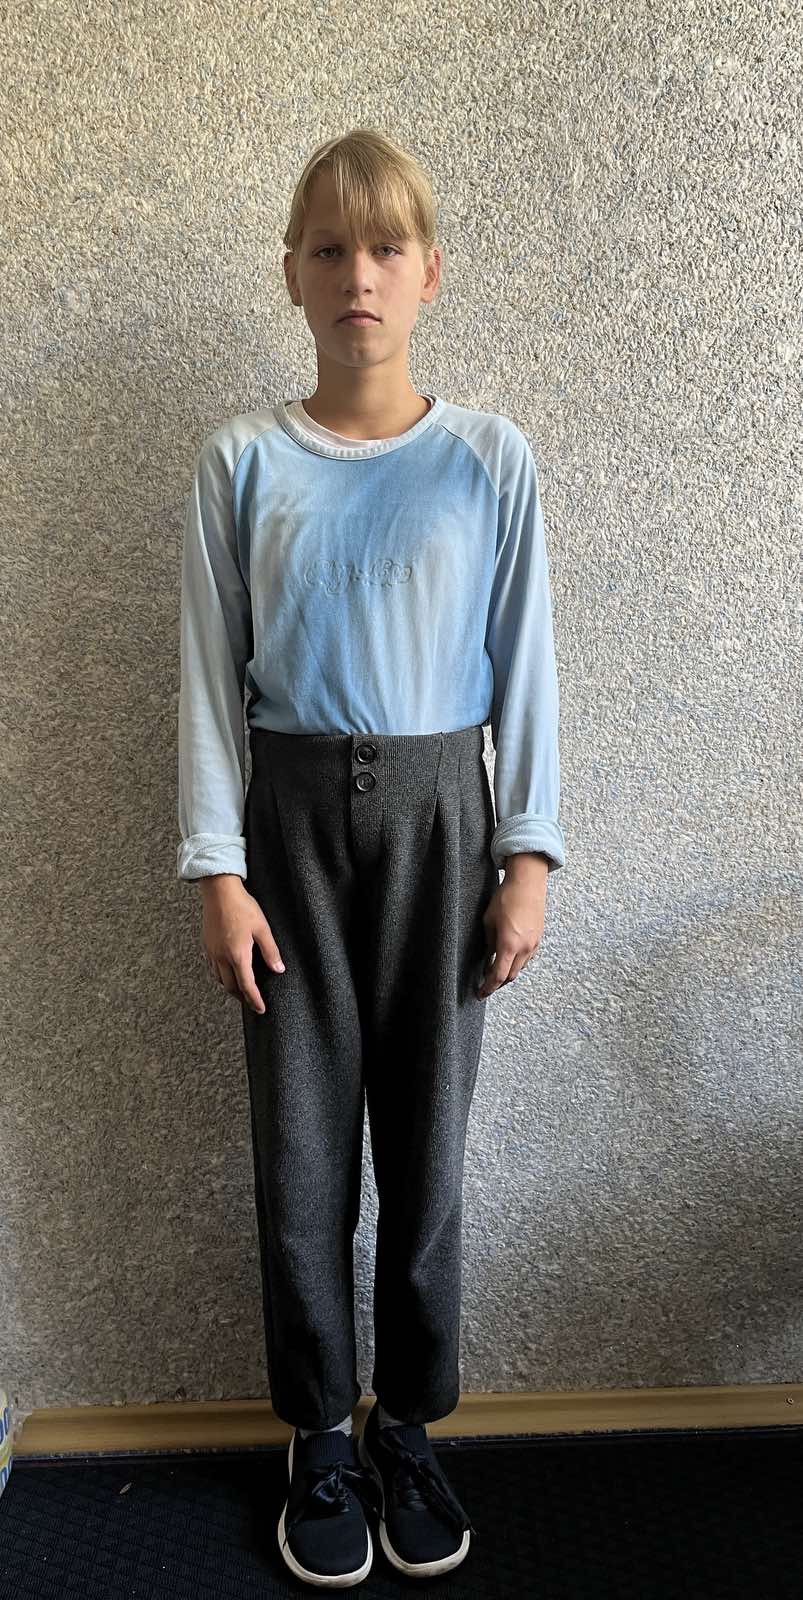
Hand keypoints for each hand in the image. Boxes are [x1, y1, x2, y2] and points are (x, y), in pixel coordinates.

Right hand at [201, 879, 285, 1014]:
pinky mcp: (206, 945)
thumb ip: (270, 951)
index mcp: (237, 955)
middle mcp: (222, 957)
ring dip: (230, 987)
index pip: (246, 986)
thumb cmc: (242, 907)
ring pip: (219, 979)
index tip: (260, 1009)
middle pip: (230, 987)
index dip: (254, 1000)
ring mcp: (212, 952)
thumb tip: (278, 969)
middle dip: (241, 997)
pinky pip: (212, 968)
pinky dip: (220, 975)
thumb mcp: (262, 928)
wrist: (219, 891)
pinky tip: (226, 972)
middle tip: (251, 1001)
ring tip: (240, 988)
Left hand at [474, 865, 546, 997]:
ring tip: (495, 971)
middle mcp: (524, 948)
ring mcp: (533, 944)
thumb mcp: (489, 921)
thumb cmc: (506, 898)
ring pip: (520, 968)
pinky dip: (517, 962)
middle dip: (497, 984)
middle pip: (510, 976)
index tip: (480, 993)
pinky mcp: (538, 938)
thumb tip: (488, 957)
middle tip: (485, 986)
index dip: (488, 987)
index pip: (498, 976)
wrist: (528, 883)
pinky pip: (527, 957)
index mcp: (509, 945)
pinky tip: (509, 957)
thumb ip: (489, 943)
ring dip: (508, 973)